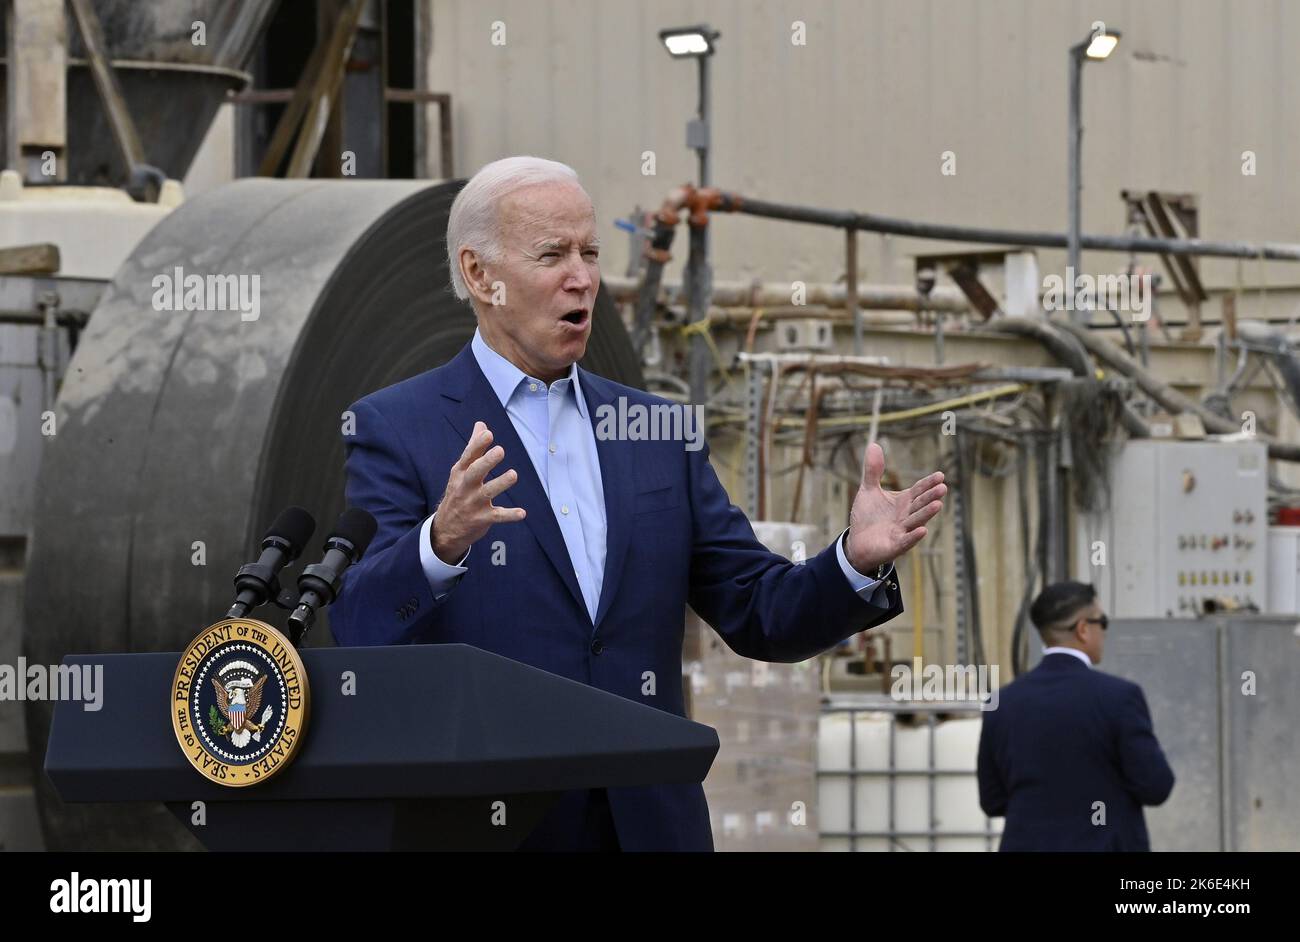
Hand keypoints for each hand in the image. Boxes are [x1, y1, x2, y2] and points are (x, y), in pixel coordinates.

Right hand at [431, 421, 526, 563]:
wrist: (446, 528)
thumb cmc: (458, 492)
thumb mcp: (461, 471)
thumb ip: (474, 448)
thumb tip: (481, 425)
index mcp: (461, 472)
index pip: (468, 456)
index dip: (478, 445)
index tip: (488, 433)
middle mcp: (465, 487)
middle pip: (475, 472)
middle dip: (487, 461)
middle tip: (500, 450)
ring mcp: (473, 504)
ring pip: (487, 492)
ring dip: (500, 483)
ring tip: (513, 474)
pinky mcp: (482, 519)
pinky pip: (497, 517)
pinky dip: (509, 515)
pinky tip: (522, 513)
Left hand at [845, 441, 945, 573]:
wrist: (857, 542)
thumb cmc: (867, 516)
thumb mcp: (869, 490)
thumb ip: (873, 471)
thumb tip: (874, 444)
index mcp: (904, 501)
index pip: (919, 490)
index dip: (928, 483)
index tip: (940, 475)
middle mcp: (907, 515)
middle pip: (920, 504)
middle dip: (931, 496)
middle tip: (943, 487)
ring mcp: (903, 531)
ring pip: (916, 521)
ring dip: (927, 513)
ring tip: (938, 505)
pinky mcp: (895, 546)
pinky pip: (906, 540)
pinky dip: (914, 536)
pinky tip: (923, 530)